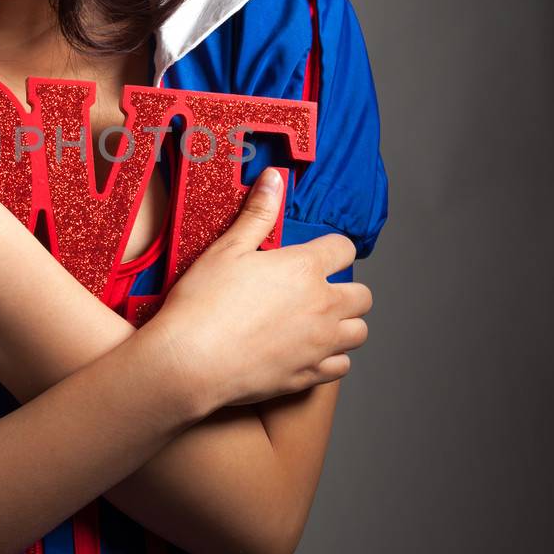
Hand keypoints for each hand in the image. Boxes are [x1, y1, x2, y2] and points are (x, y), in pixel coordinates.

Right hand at [152, 168, 372, 419]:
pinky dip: (332, 358)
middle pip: (362, 296)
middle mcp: (322, 306)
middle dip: (346, 290)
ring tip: (318, 322)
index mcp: (304, 269)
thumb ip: (258, 214)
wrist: (190, 362)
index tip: (317, 254)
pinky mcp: (309, 375)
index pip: (344, 249)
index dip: (332, 248)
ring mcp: (319, 344)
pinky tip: (310, 352)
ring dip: (345, 324)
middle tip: (317, 291)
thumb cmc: (204, 303)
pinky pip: (341, 366)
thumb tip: (275, 178)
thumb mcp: (227, 249)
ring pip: (359, 332)